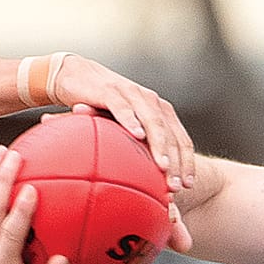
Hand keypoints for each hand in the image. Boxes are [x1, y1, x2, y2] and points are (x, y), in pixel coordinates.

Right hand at [46, 56, 196, 191]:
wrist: (77, 76)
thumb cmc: (100, 110)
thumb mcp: (121, 132)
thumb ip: (133, 151)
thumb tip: (140, 188)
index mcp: (159, 111)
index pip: (180, 138)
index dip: (186, 162)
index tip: (187, 185)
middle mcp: (151, 101)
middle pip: (170, 133)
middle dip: (175, 161)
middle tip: (176, 186)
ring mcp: (132, 94)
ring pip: (152, 121)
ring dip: (159, 145)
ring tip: (163, 167)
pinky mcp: (110, 91)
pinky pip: (123, 108)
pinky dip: (131, 120)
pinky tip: (137, 135)